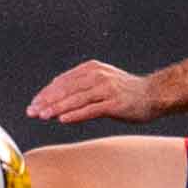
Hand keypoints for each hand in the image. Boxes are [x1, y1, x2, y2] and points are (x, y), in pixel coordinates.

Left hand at [28, 59, 157, 123]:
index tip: (34, 104)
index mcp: (91, 68)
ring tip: (43, 116)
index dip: (46, 93)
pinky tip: (63, 119)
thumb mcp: (101, 82)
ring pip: (75, 99)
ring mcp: (107, 89)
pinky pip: (91, 109)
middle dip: (47, 101)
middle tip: (32, 111)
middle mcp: (97, 76)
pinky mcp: (115, 103)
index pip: (63, 81)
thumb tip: (57, 98)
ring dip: (57, 108)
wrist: (154, 94)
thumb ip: (81, 87)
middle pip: (66, 89)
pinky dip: (75, 114)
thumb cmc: (127, 91)